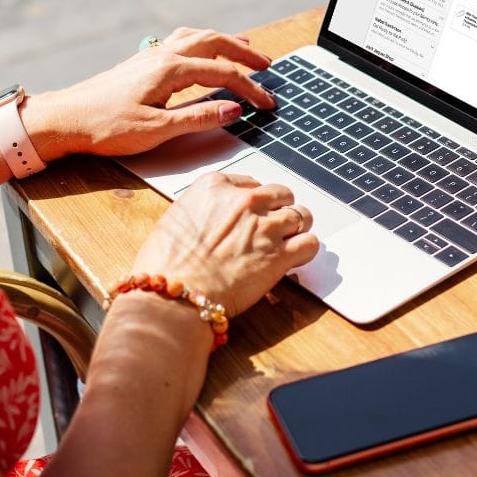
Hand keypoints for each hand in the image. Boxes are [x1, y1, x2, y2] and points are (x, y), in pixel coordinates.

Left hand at [27, 27, 277, 158]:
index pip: (223, 74)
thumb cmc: (105, 127)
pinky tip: (202, 53)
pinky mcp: (141, 62)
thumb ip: (198, 118)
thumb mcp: (157, 130)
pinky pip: (181, 41)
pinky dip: (203, 43)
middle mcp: (162, 55)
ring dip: (224, 42)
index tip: (268, 104)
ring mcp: (151, 55)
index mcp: (170, 70)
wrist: (64, 119)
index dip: (251, 89)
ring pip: (197, 36)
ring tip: (245, 49)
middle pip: (215, 42)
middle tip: (268, 64)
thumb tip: (234, 110)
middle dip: (245, 52)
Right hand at [131, 171, 319, 316]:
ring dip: (297, 227)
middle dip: (279, 209)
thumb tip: (214, 219)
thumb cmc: (166, 263)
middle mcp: (245, 201)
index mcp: (215, 186)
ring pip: (301, 215)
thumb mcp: (176, 218)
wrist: (173, 293)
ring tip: (288, 241)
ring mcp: (265, 227)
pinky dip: (306, 249)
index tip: (252, 212)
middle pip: (280, 194)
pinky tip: (295, 257)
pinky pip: (310, 244)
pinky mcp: (279, 256)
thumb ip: (203, 210)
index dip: (253, 200)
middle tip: (272, 226)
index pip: (249, 183)